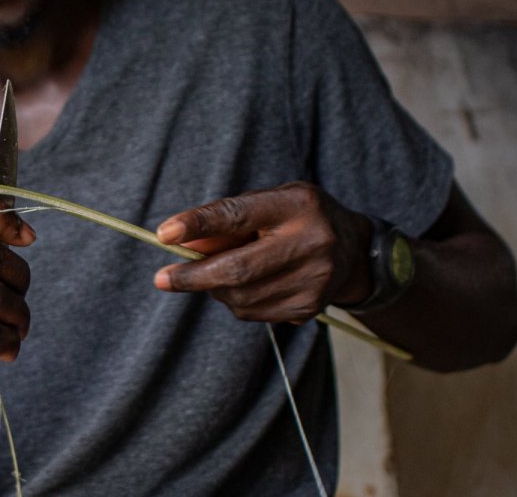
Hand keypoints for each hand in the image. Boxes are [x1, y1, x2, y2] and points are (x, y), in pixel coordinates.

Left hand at [153, 182, 372, 323]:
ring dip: (215, 288)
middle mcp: (312, 242)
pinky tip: (246, 285)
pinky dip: (236, 301)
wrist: (354, 249)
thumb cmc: (296, 218)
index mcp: (297, 205)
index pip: (238, 214)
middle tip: (162, 279)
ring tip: (218, 273)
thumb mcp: (266, 203)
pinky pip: (253, 312)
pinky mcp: (309, 308)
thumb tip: (179, 244)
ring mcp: (314, 280)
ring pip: (241, 297)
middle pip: (238, 269)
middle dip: (193, 277)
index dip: (199, 224)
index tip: (164, 234)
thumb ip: (225, 221)